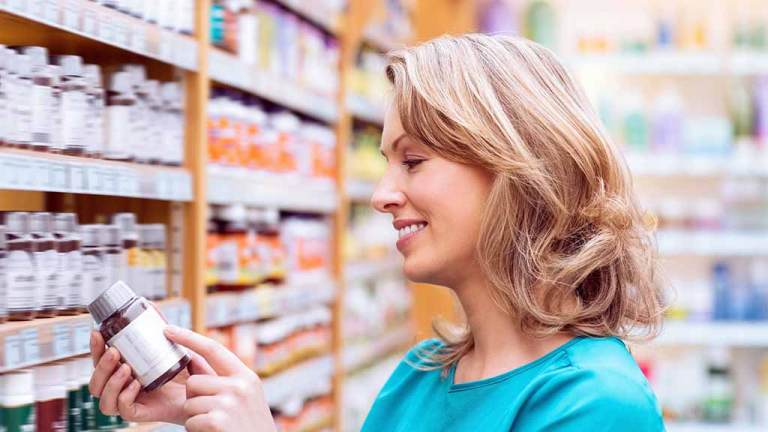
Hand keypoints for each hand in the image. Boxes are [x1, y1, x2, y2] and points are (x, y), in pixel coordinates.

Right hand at [88, 331, 214, 424]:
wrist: (202, 390)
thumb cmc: (185, 369)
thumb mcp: (172, 345)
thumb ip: (159, 327)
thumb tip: (150, 305)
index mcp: (124, 370)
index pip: (101, 362)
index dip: (95, 348)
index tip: (98, 332)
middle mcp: (122, 387)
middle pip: (96, 381)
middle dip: (101, 365)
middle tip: (115, 351)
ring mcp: (130, 401)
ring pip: (103, 399)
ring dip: (110, 382)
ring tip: (127, 368)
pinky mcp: (140, 413)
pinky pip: (123, 410)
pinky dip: (125, 397)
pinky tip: (135, 385)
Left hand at [164, 325, 276, 431]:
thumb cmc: (249, 427)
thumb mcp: (246, 398)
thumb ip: (225, 380)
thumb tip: (193, 362)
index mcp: (246, 377)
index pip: (214, 349)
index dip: (189, 337)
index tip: (167, 329)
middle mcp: (239, 385)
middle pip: (195, 381)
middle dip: (195, 398)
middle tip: (212, 414)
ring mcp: (229, 402)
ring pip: (189, 402)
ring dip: (195, 417)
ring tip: (215, 426)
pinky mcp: (217, 420)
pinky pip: (190, 420)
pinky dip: (195, 430)